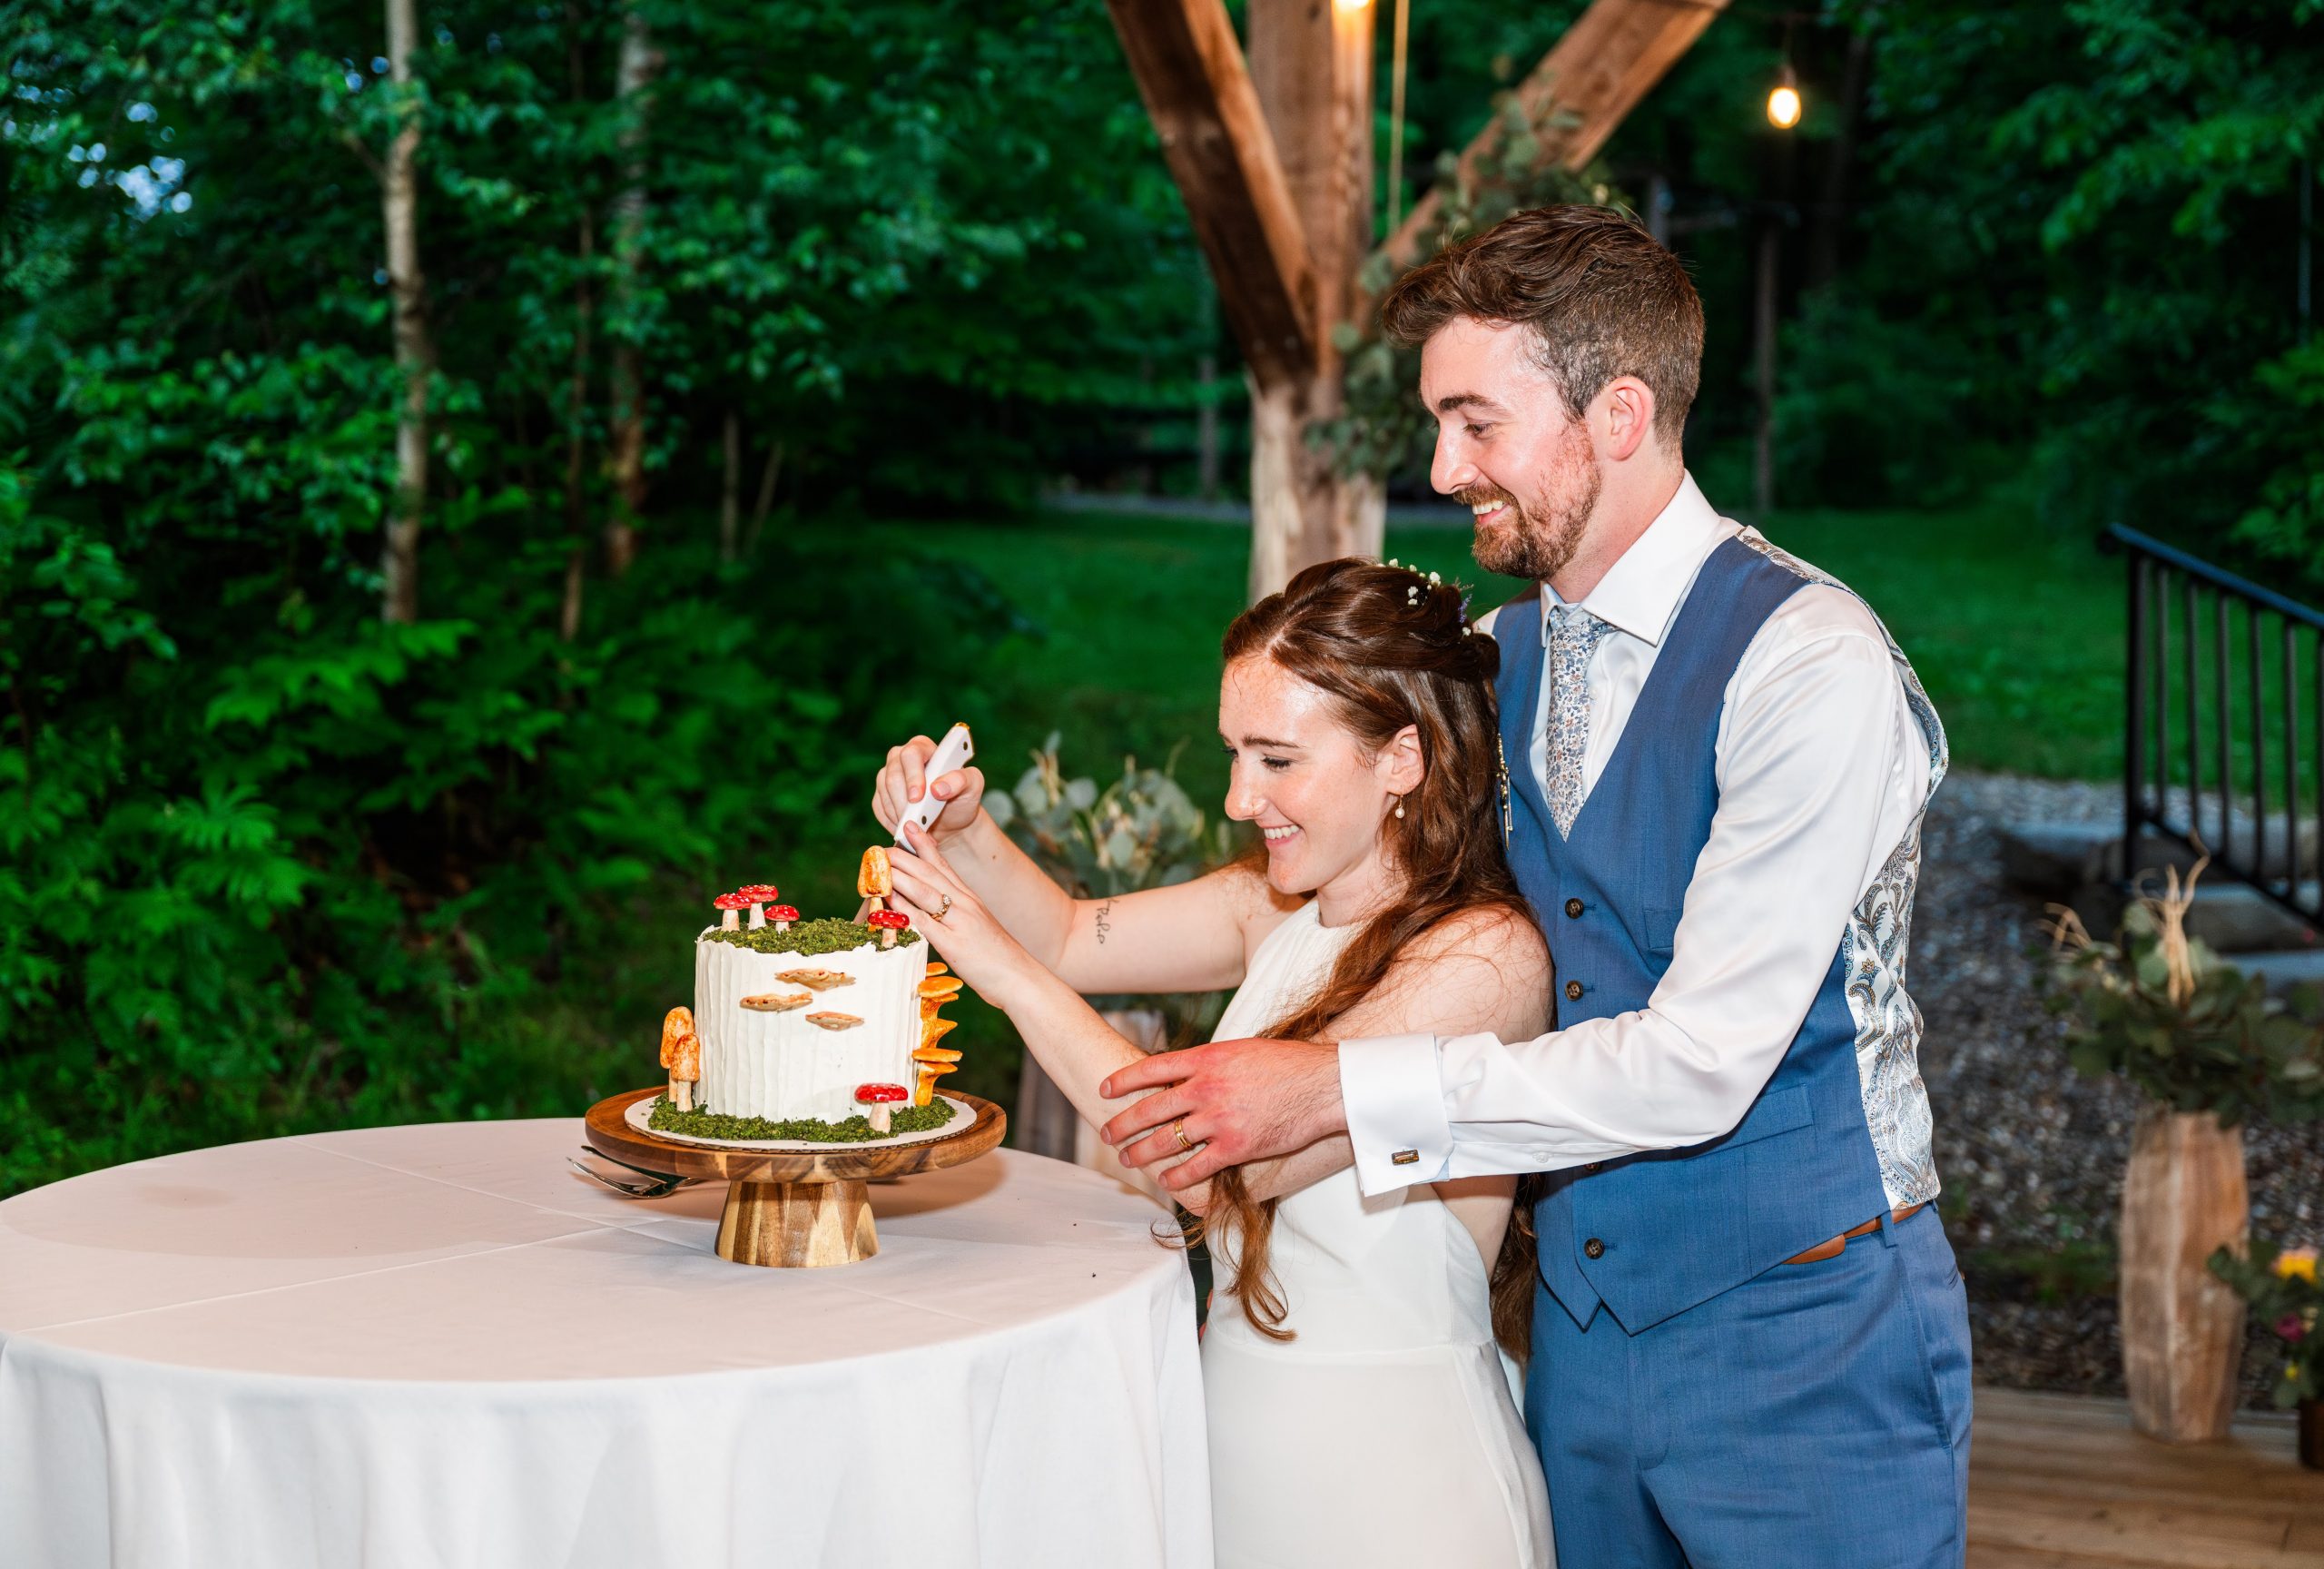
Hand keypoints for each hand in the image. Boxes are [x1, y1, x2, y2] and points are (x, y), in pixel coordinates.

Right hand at [872, 734, 986, 842]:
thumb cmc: (962, 798)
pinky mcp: (881, 795)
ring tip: (919, 827)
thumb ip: (962, 780)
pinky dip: (894, 822)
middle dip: (904, 802)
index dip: (913, 776)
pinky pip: (880, 809)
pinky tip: (910, 828)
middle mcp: (901, 758)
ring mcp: (888, 776)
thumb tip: (938, 788)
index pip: (911, 754)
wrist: (952, 822)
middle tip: (917, 821)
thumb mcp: (973, 786)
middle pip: (892, 776)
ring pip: (884, 794)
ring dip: (901, 815)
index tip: (918, 798)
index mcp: (924, 747)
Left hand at [886, 821, 1041, 1009]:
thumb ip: (959, 916)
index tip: (909, 828)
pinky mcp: (954, 944)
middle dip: (904, 857)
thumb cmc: (999, 958)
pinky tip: (890, 902)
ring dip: (900, 877)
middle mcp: (965, 904)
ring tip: (880, 866)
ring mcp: (960, 922)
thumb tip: (938, 913)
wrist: (1021, 978)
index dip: (925, 845)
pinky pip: (924, 922)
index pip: (944, 865)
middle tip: (882, 847)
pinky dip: (905, 909)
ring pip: (924, 892)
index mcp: (971, 899)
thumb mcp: (979, 927)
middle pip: (930, 873)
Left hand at [1098, 1037, 1346, 1190]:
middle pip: (1149, 1109)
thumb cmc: (1288, 1065)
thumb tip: (1188, 1072)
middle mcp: (1205, 1087)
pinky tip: (1166, 1180)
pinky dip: (1176, 1176)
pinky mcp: (1235, 1147)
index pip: (1150, 1069)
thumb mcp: (1242, 1050)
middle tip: (1106, 1134)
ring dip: (1141, 1153)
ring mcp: (1218, 1118)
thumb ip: (1211, 1062)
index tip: (1105, 1090)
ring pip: (1166, 1141)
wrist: (1323, 1085)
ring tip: (1127, 1159)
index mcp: (1206, 1058)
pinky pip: (1195, 1166)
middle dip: (1121, 1125)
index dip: (1122, 1081)